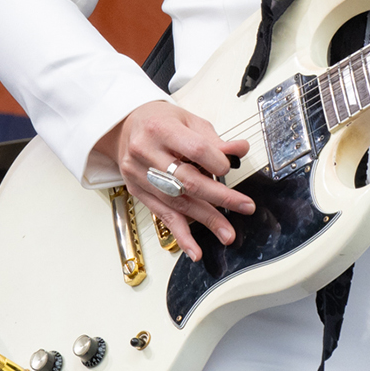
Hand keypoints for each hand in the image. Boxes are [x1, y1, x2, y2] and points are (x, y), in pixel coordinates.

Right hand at [95, 101, 252, 262]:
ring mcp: (140, 175)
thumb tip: (239, 150)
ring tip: (226, 233)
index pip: (195, 149)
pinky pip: (163, 216)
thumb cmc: (158, 122)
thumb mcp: (188, 121)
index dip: (217, 162)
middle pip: (187, 180)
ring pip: (177, 202)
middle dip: (220, 197)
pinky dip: (181, 235)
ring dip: (205, 219)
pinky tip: (194, 249)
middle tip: (244, 207)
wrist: (125, 129)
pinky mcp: (139, 192)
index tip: (229, 168)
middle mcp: (146, 152)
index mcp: (161, 128)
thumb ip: (214, 139)